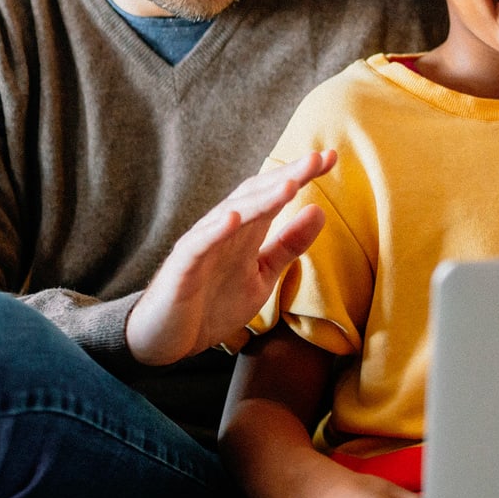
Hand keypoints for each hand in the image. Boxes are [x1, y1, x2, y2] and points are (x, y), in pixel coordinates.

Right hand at [126, 151, 336, 364]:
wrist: (167, 340)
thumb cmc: (213, 303)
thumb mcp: (263, 274)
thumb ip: (289, 244)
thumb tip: (320, 210)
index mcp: (246, 231)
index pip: (275, 194)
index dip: (301, 175)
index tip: (331, 157)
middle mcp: (224, 230)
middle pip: (257, 195)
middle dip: (287, 176)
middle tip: (317, 159)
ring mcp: (201, 246)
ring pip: (231, 214)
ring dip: (260, 199)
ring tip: (289, 185)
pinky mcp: (181, 268)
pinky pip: (198, 245)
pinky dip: (215, 231)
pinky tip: (234, 218)